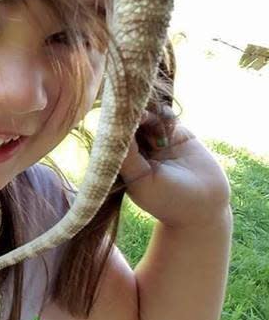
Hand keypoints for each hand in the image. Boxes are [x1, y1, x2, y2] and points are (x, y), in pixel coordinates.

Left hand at [119, 107, 231, 227]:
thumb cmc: (167, 200)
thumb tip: (115, 130)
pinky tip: (165, 119)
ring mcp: (157, 140)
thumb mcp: (142, 180)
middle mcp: (138, 150)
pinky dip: (164, 113)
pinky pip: (166, 116)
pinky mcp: (176, 134)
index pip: (114, 139)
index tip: (116, 119)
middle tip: (134, 114)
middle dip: (130, 117)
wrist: (204, 206)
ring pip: (147, 117)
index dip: (115, 128)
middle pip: (129, 125)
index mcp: (123, 162)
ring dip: (146, 113)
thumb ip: (128, 156)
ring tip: (147, 117)